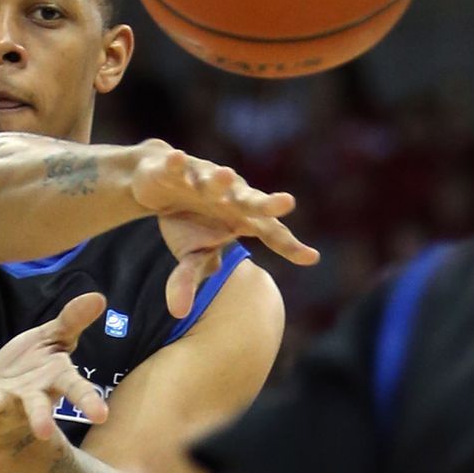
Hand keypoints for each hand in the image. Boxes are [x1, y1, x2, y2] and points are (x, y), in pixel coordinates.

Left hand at [0, 292, 109, 445]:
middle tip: (43, 433)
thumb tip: (99, 297)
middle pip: (37, 407)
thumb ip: (72, 320)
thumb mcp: (54, 338)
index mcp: (54, 379)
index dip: (88, 401)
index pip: (75, 389)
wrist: (5, 395)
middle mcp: (29, 397)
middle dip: (40, 418)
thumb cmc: (36, 365)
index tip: (101, 415)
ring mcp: (2, 404)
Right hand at [132, 142, 318, 317]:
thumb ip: (190, 281)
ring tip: (225, 176)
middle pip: (252, 201)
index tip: (311, 258)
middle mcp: (231, 195)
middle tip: (286, 203)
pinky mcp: (178, 168)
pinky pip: (179, 166)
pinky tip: (178, 158)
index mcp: (243, 218)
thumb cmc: (190, 222)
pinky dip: (178, 164)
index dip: (290, 246)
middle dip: (267, 203)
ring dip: (220, 180)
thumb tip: (178, 314)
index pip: (272, 234)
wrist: (162, 183)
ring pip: (216, 180)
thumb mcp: (192, 255)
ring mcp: (206, 179)